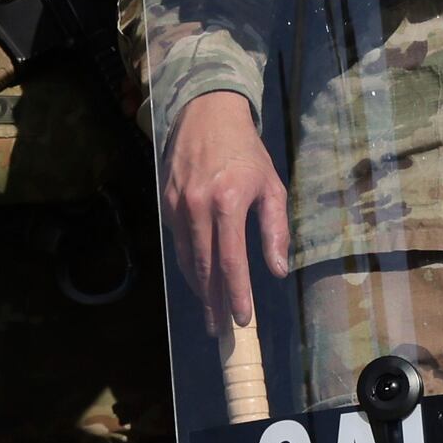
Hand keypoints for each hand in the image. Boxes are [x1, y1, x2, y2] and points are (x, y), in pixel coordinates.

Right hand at [165, 90, 291, 333]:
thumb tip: (276, 270)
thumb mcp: (271, 186)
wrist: (207, 114)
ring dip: (199, 288)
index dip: (236, 293)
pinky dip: (188, 263)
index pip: (231, 260)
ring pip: (185, 258)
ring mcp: (177, 205)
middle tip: (221, 328)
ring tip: (210, 310)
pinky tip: (199, 277)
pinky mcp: (165, 203)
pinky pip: (177, 242)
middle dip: (213, 301)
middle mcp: (198, 205)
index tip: (242, 318)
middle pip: (203, 267)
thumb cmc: (246, 152)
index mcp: (228, 201)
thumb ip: (275, 230)